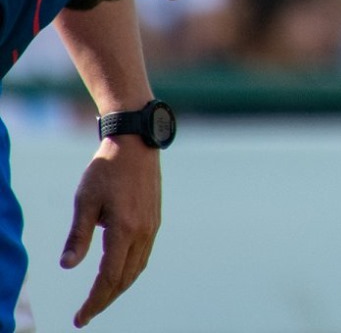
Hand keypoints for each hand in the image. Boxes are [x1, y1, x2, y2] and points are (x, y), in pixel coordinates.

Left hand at [62, 137, 160, 326]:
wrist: (137, 144)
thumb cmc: (106, 170)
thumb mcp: (85, 201)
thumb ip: (78, 236)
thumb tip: (68, 266)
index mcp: (124, 230)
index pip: (109, 277)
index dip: (94, 301)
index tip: (80, 318)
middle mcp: (143, 232)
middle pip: (125, 278)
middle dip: (105, 299)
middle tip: (86, 314)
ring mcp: (152, 226)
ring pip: (137, 269)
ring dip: (119, 287)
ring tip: (101, 298)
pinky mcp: (154, 220)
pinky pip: (143, 255)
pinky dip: (130, 272)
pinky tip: (119, 273)